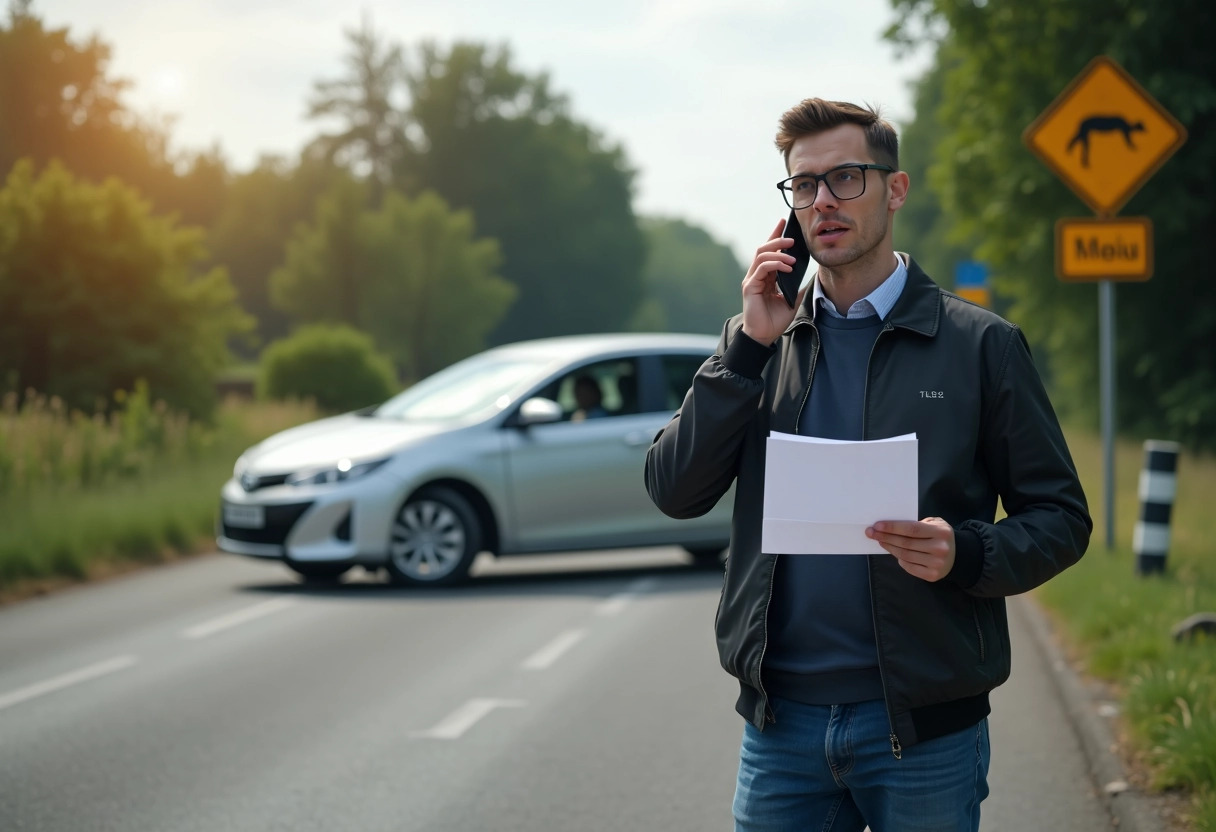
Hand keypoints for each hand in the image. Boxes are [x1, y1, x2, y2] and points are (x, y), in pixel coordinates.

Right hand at [741, 219, 804, 345]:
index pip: (769, 251)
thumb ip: (799, 287)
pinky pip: (761, 268)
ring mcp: (751, 280)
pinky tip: (788, 268)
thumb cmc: (775, 320)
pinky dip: (775, 265)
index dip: (775, 235)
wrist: (764, 336)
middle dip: (777, 239)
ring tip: (792, 257)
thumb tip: (814, 276)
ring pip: (761, 255)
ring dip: (778, 252)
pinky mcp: (749, 286)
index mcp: (765, 276)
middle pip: (763, 248)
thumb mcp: (793, 300)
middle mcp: (756, 275)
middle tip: (792, 238)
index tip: (784, 222)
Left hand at [866, 517, 955, 581]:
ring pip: (905, 555)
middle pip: (906, 543)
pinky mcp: (932, 575)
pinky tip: (893, 551)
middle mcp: (940, 549)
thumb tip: (891, 527)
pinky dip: (899, 559)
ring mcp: (936, 564)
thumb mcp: (935, 523)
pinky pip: (909, 567)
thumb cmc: (940, 536)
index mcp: (941, 532)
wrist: (958, 556)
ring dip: (889, 547)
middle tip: (871, 532)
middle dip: (886, 537)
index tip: (877, 525)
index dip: (893, 527)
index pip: (912, 529)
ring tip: (880, 540)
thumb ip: (917, 523)